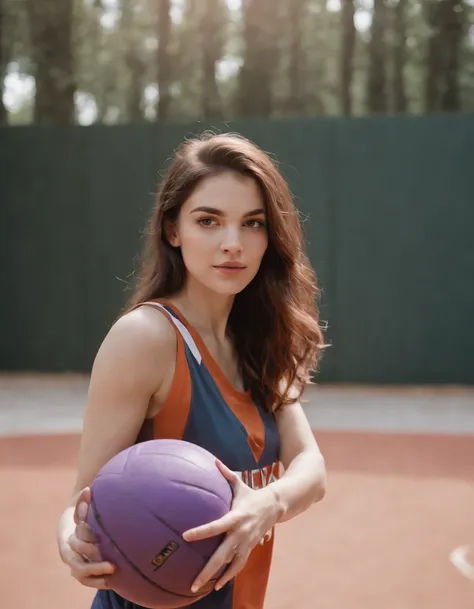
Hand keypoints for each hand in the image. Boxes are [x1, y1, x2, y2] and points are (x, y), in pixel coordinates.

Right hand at [59, 487, 115, 588]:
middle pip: (78, 564)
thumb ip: (82, 499)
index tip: (101, 542)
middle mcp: (69, 553)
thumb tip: (87, 489)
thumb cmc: (79, 512)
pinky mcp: (82, 571)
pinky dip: (99, 582)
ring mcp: (74, 563)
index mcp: (66, 537)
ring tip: (114, 574)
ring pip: (82, 575)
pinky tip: (114, 581)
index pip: (75, 544)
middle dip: (95, 565)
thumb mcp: (78, 504)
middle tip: (113, 565)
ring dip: (97, 576)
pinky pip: (88, 581)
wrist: (72, 526)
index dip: (87, 543)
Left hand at [182, 459, 281, 592]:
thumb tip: (214, 460)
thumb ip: (226, 474)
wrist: (275, 506)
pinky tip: (217, 585)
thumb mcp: (240, 484)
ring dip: (217, 578)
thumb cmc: (252, 494)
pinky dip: (228, 576)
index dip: (201, 532)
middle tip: (193, 582)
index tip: (185, 536)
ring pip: (231, 565)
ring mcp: (246, 543)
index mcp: (235, 517)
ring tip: (201, 587)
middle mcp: (240, 533)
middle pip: (221, 555)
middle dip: (207, 570)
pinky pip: (238, 565)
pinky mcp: (250, 548)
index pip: (215, 526)